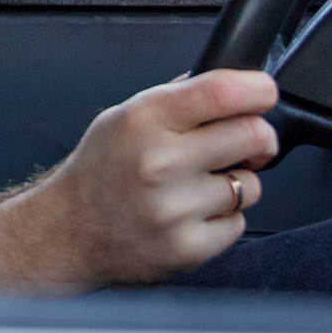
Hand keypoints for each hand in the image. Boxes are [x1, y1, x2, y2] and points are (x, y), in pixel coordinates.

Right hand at [0, 70, 279, 292]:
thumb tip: (233, 84)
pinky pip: (238, 223)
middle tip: (240, 145)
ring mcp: (174, 209)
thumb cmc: (100, 170)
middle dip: (257, 138)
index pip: (224, 92)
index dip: (258, 89)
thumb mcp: (124, 116)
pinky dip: (223, 219)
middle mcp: (159, 162)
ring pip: (251, 185)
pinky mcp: (187, 247)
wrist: (69, 231)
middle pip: (253, 135)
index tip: (263, 94)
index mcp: (144, 119)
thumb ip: (177, 99)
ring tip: (198, 186)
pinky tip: (191, 214)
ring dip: (236, 183)